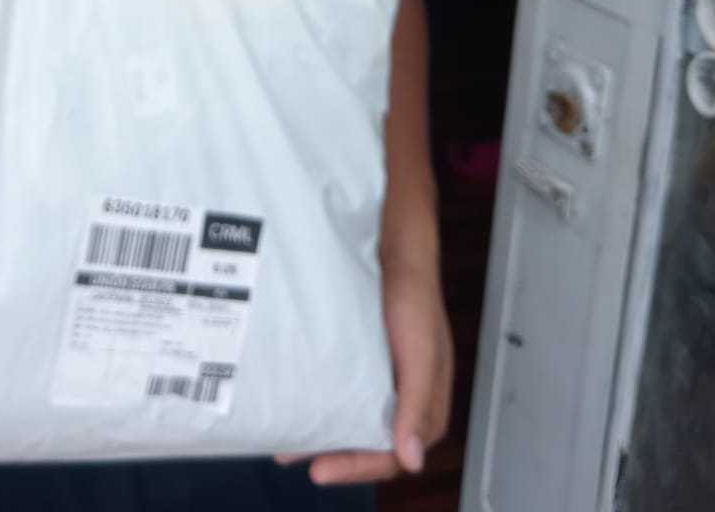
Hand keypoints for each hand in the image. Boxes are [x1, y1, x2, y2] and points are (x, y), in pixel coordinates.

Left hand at [276, 260, 453, 485]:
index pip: (395, 452)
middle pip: (372, 443)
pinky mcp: (361, 357)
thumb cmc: (413, 296)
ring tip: (289, 445)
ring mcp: (381, 375)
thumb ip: (417, 402)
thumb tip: (411, 461)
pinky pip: (343, 391)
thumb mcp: (420, 350)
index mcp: (426, 401)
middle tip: (302, 461)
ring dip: (326, 436)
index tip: (324, 469)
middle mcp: (403, 394)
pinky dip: (323, 404)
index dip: (362, 466)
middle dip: (339, 458)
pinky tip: (297, 406)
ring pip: (355, 419)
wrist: (393, 246)